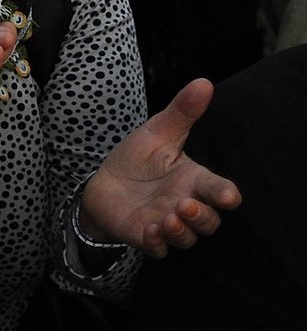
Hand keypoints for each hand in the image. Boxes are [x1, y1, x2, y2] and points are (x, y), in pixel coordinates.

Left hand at [79, 79, 240, 257]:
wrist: (103, 183)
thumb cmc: (137, 159)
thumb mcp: (157, 132)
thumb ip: (182, 112)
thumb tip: (204, 82)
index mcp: (193, 181)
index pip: (220, 190)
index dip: (226, 195)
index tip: (227, 196)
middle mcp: (185, 205)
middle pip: (209, 221)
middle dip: (202, 216)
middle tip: (185, 204)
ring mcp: (166, 223)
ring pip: (187, 238)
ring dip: (181, 232)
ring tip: (169, 218)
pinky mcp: (145, 236)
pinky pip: (158, 248)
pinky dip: (157, 243)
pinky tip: (150, 231)